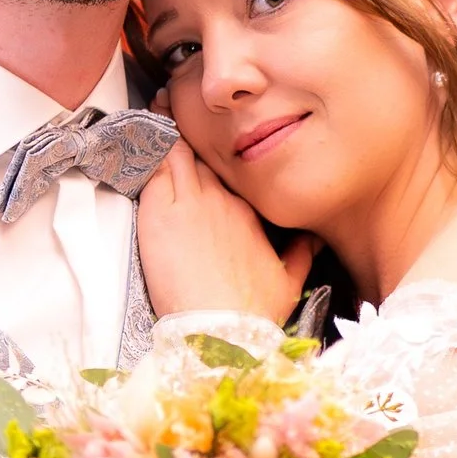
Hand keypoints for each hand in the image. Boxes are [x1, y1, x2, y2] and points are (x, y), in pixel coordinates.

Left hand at [137, 142, 318, 320]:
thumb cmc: (253, 313)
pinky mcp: (160, 214)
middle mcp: (222, 200)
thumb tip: (313, 241)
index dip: (212, 168)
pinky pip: (155, 171)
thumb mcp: (289, 282)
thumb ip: (302, 255)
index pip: (226, 177)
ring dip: (168, 146)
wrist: (223, 330)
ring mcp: (191, 203)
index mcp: (249, 212)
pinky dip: (150, 158)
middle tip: (173, 136)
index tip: (204, 164)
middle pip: (201, 161)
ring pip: (178, 157)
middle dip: (189, 151)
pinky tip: (143, 147)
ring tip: (155, 128)